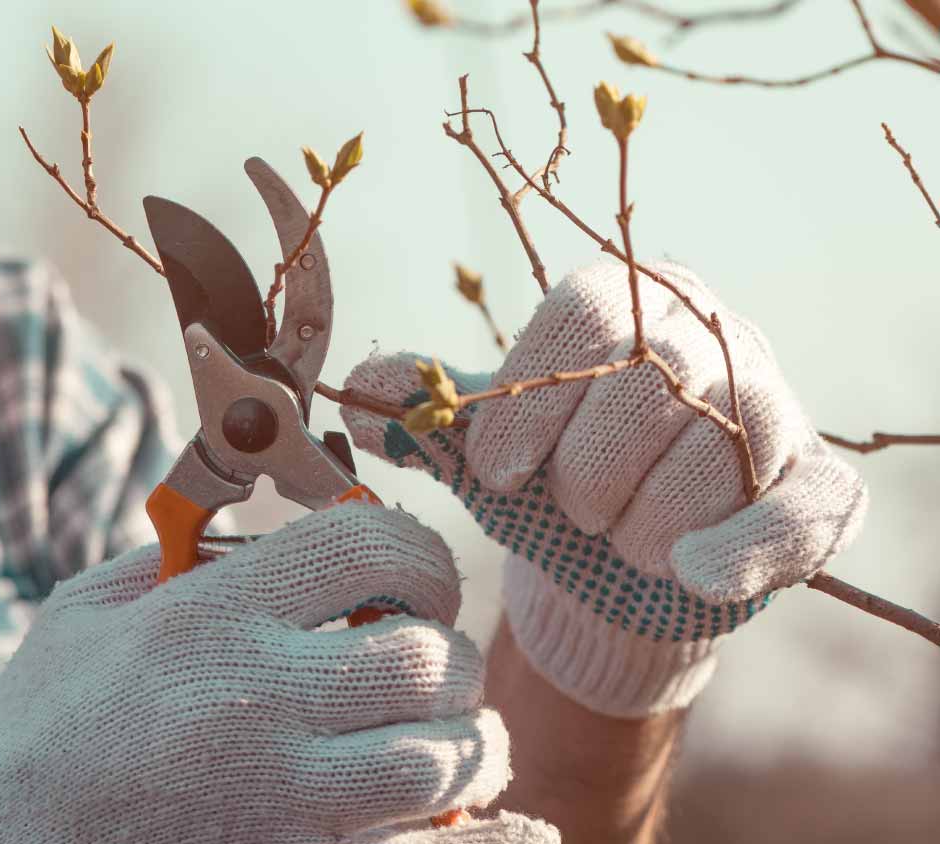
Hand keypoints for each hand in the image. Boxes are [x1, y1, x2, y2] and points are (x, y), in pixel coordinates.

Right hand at [0, 505, 556, 843]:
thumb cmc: (39, 723)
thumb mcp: (89, 609)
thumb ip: (184, 560)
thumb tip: (280, 538)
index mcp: (209, 614)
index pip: (368, 545)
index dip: (421, 551)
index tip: (419, 578)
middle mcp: (253, 694)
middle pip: (429, 657)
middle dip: (452, 655)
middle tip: (433, 665)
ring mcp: (276, 791)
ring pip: (441, 759)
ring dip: (466, 743)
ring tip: (449, 739)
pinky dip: (467, 830)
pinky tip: (462, 816)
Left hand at [340, 260, 867, 716]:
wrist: (619, 568)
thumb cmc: (552, 487)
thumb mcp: (488, 450)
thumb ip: (431, 415)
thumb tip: (358, 387)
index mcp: (627, 303)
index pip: (585, 316)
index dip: (528, 401)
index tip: (494, 470)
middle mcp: (711, 336)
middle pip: (647, 384)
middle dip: (586, 472)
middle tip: (570, 509)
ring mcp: (774, 408)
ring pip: (713, 450)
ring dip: (643, 522)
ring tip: (620, 539)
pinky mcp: (817, 489)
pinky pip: (790, 513)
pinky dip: (734, 551)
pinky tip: (688, 572)